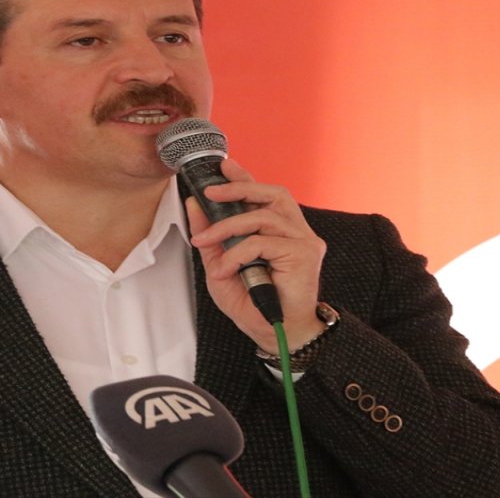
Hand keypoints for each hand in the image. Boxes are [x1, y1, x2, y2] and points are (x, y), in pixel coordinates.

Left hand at [184, 158, 326, 352]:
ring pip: (263, 217)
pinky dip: (237, 253)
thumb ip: (211, 235)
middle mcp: (297, 231)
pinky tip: (225, 269)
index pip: (265, 195)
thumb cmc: (253, 303)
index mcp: (281, 230)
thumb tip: (195, 204)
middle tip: (210, 192)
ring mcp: (304, 242)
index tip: (223, 165)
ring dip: (227, 226)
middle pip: (273, 194)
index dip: (245, 178)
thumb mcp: (220, 265)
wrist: (275, 334)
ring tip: (205, 241)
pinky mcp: (304, 255)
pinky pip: (262, 243)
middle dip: (239, 188)